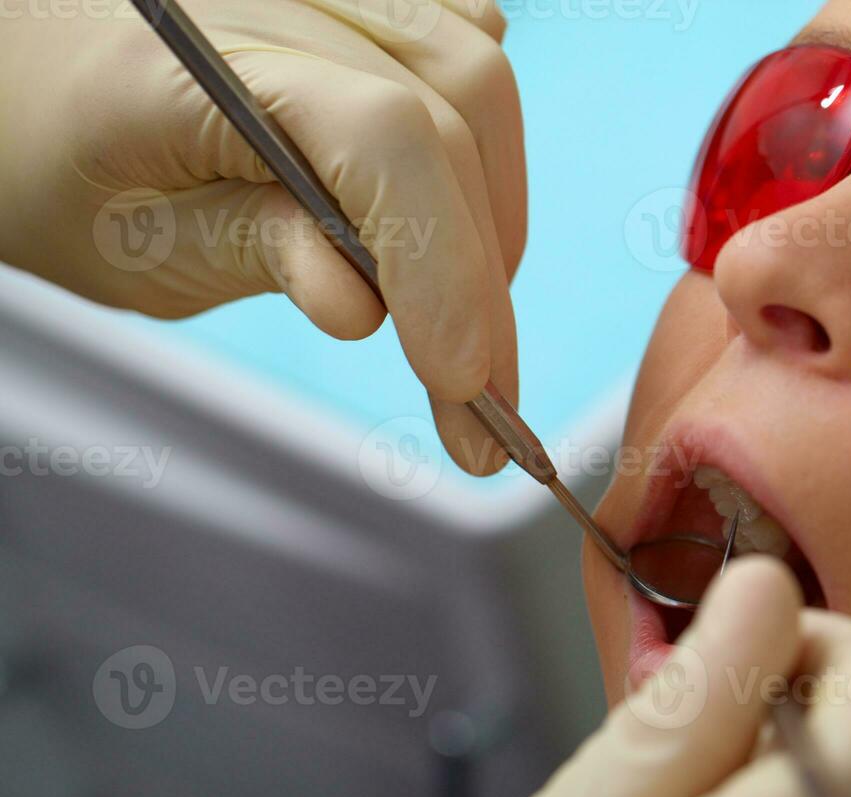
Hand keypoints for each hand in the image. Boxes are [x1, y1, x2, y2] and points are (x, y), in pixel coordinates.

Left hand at [0, 0, 525, 473]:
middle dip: (479, 274)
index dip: (443, 260)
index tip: (463, 377)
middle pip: (447, 116)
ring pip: (475, 79)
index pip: (379, 137)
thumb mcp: (134, 242)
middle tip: (479, 392)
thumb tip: (363, 309)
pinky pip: (462, 38)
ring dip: (492, 212)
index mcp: (184, 53)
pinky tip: (456, 203)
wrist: (29, 82)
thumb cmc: (61, 162)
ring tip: (464, 309)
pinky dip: (481, 134)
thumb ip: (252, 252)